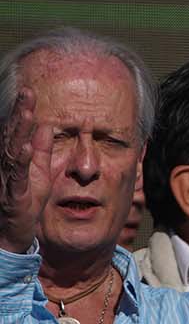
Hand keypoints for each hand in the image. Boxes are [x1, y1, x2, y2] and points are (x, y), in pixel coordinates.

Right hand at [0, 89, 52, 252]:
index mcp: (14, 159)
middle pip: (12, 135)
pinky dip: (22, 161)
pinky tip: (27, 148)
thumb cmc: (26, 201)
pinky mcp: (14, 194)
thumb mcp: (39, 172)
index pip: (17, 131)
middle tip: (27, 92)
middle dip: (19, 113)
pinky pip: (17, 176)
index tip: (29, 91)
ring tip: (28, 113)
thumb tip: (47, 126)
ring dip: (19, 132)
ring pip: (12, 151)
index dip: (22, 111)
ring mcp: (7, 179)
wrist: (15, 231)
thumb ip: (42, 150)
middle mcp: (6, 165)